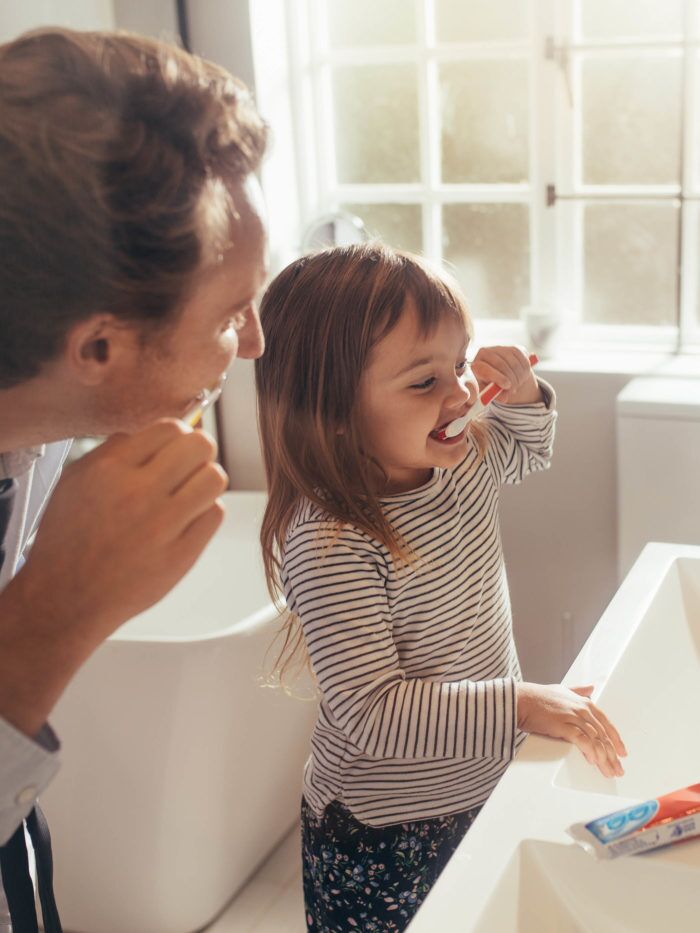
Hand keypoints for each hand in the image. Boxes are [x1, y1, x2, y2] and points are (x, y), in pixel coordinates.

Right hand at [0, 419, 226, 734]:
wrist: (67, 597)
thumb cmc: (71, 538)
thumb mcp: (76, 481)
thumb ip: (114, 451)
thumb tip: (155, 432)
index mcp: (110, 468)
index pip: (169, 427)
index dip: (177, 434)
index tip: (174, 448)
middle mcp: (137, 492)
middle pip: (200, 445)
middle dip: (199, 452)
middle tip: (189, 467)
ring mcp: (162, 525)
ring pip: (214, 478)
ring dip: (207, 481)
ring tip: (191, 493)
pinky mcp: (181, 554)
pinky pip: (214, 513)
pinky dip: (205, 513)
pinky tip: (187, 521)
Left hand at [471, 345, 539, 404]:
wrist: (500, 375)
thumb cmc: (491, 385)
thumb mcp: (490, 392)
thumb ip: (496, 395)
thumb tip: (504, 398)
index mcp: (476, 365)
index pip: (485, 369)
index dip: (497, 378)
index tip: (507, 386)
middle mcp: (485, 353)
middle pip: (501, 364)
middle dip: (510, 379)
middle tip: (514, 390)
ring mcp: (499, 349)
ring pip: (513, 363)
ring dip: (519, 377)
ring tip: (517, 385)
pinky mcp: (512, 348)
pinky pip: (522, 359)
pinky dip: (525, 370)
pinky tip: (522, 376)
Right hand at [516, 682, 627, 777]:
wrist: (521, 700)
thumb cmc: (538, 697)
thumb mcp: (563, 689)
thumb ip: (579, 690)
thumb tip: (591, 687)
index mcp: (584, 702)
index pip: (606, 723)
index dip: (616, 739)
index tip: (622, 753)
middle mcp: (582, 709)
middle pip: (604, 735)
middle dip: (613, 755)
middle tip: (618, 769)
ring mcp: (573, 716)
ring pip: (596, 740)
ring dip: (604, 758)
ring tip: (608, 772)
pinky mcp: (563, 725)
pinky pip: (583, 741)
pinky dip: (590, 752)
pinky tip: (594, 762)